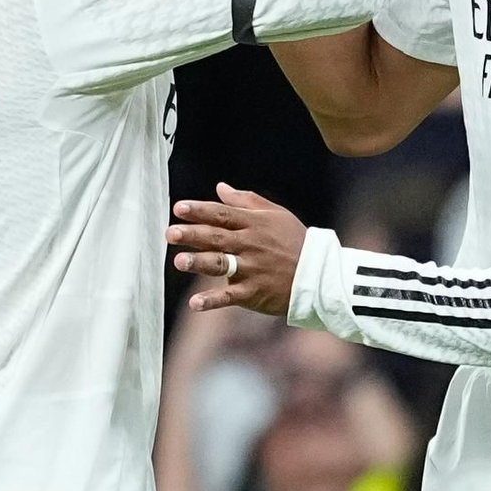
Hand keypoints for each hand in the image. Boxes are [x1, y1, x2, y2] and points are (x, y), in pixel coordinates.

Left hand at [168, 183, 307, 316]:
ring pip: (222, 264)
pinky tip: (195, 303)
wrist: (319, 276)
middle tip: (170, 233)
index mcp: (254, 225)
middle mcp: (251, 245)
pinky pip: (230, 296)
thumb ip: (246, 201)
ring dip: (200, 263)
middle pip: (217, 237)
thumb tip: (220, 187)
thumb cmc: (295, 242)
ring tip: (179, 261)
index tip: (179, 208)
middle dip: (193, 235)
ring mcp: (252, 269)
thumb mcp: (276, 215)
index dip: (200, 210)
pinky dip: (213, 300)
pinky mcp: (254, 292)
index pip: (223, 214)